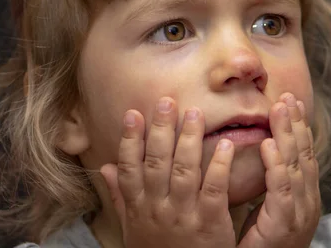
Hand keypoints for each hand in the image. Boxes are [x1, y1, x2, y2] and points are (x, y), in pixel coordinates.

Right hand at [100, 98, 236, 247]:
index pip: (130, 169)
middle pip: (157, 163)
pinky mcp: (210, 224)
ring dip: (189, 140)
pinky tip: (226, 145)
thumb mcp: (132, 228)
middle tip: (166, 102)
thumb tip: (104, 167)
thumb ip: (122, 196)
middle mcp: (158, 209)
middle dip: (160, 130)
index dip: (130, 140)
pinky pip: (214, 190)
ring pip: (184, 171)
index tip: (132, 114)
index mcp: (139, 208)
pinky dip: (219, 166)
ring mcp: (184, 215)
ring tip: (194, 113)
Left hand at [237, 93, 320, 247]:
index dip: (299, 127)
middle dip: (296, 123)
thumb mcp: (272, 209)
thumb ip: (273, 183)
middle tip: (286, 96)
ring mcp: (300, 213)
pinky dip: (276, 164)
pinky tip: (269, 144)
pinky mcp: (284, 224)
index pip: (304, 154)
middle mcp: (308, 201)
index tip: (291, 102)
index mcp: (305, 196)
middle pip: (304, 154)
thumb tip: (265, 151)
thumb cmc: (263, 244)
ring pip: (295, 165)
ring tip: (279, 109)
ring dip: (288, 135)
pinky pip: (281, 189)